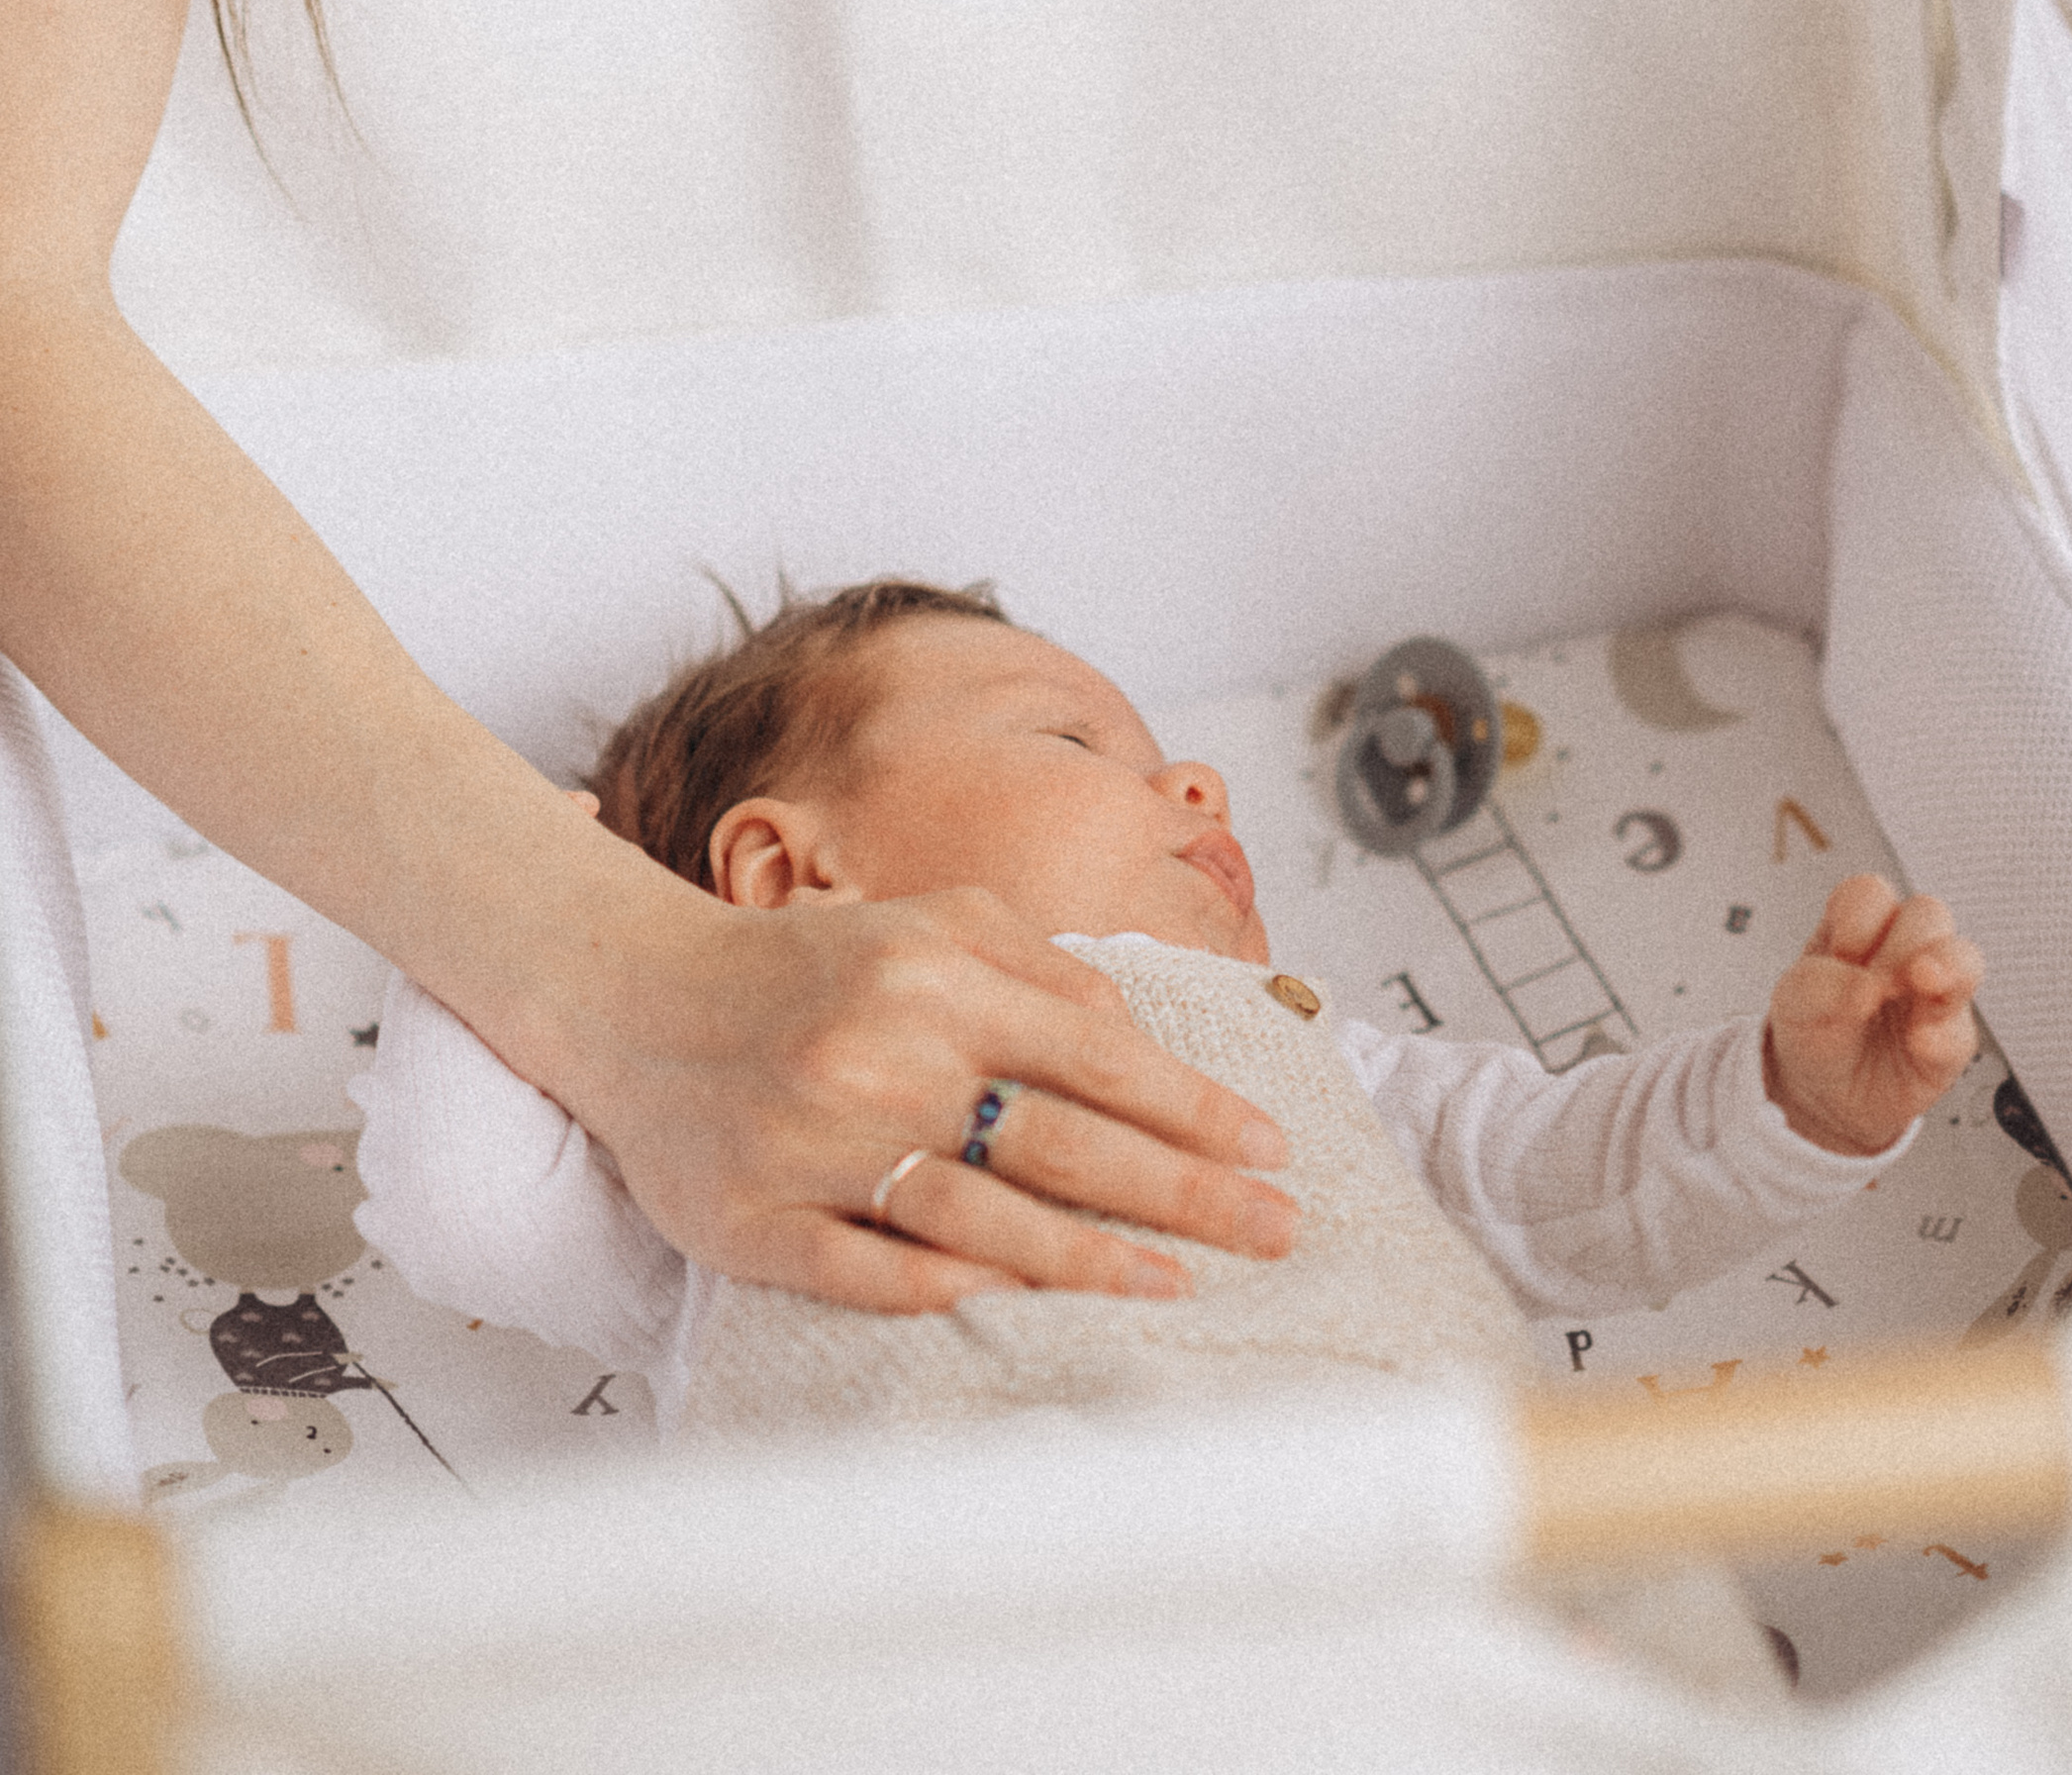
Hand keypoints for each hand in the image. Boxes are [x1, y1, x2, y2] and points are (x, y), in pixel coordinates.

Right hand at [568, 871, 1298, 1316]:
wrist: (641, 997)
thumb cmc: (808, 967)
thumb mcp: (932, 924)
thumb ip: (1042, 971)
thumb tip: (1140, 1042)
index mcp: (939, 977)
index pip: (1099, 1055)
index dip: (1196, 1107)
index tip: (1270, 1148)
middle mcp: (888, 1056)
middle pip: (1065, 1143)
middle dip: (1186, 1192)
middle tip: (1274, 1229)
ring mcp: (823, 1147)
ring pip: (982, 1218)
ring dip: (1090, 1258)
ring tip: (1175, 1282)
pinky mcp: (761, 1221)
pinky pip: (871, 1271)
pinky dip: (950, 1288)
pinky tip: (1022, 1303)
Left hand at [1762, 871, 1981, 1157]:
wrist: (1823, 1095)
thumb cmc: (1812, 1029)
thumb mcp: (1794, 1001)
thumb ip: (1820, 985)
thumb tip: (1864, 989)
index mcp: (1860, 925)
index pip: (1873, 893)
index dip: (1859, 919)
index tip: (1841, 954)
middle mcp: (1903, 950)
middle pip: (1928, 913)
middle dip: (1904, 942)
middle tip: (1879, 981)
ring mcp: (1932, 993)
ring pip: (1964, 958)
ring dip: (1948, 965)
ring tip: (1922, 982)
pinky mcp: (1950, 1041)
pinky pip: (1962, 1030)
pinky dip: (1943, 1034)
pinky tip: (1919, 1042)